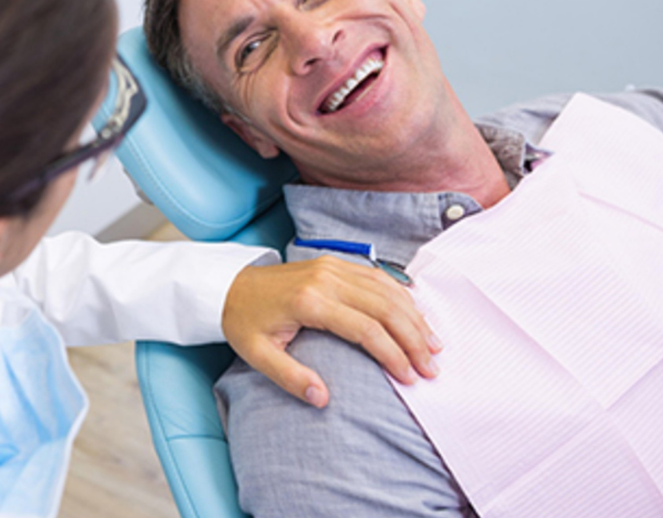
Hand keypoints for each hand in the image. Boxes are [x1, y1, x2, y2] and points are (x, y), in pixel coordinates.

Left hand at [222, 255, 442, 407]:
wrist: (229, 285)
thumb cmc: (244, 322)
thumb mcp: (257, 355)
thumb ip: (290, 377)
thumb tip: (322, 399)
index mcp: (308, 302)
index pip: (365, 329)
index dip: (393, 354)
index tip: (410, 378)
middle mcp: (326, 279)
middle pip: (384, 308)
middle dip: (414, 339)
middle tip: (432, 367)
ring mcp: (333, 267)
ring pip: (386, 290)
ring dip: (414, 317)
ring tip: (434, 345)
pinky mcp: (335, 263)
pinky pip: (378, 276)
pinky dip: (402, 295)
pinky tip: (416, 315)